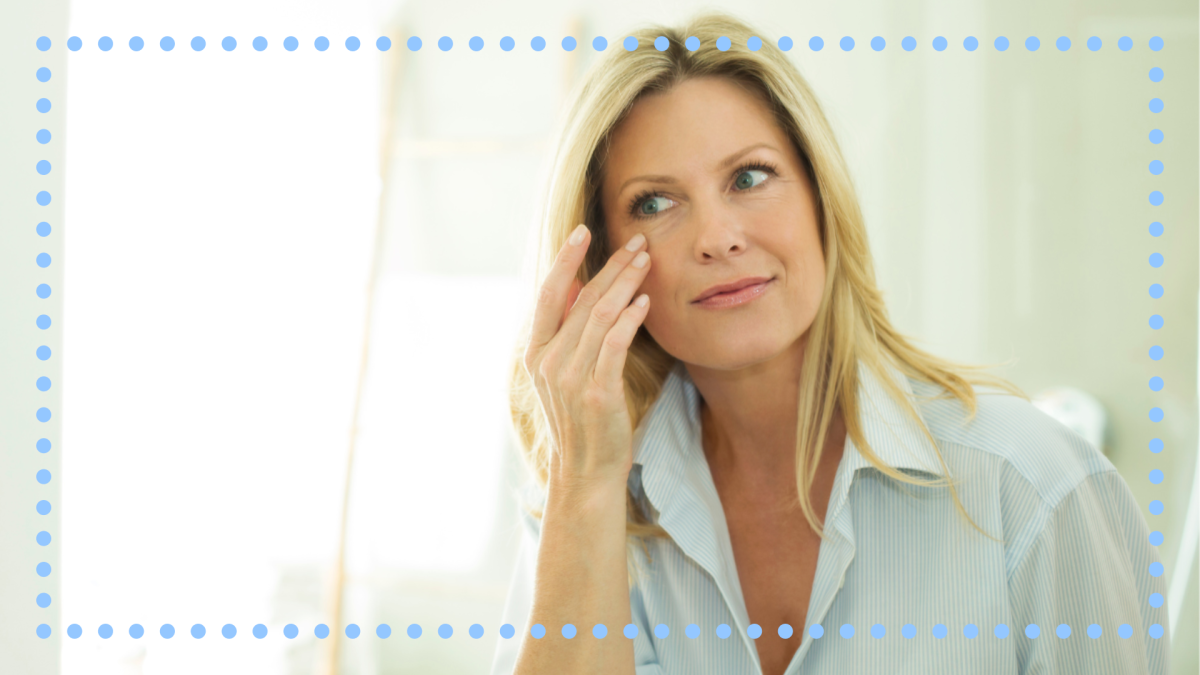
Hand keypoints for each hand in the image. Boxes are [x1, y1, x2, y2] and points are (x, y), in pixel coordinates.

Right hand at [523, 223, 651, 489]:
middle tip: (637, 242)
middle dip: (612, 266)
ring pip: (600, 315)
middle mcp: (548, 362)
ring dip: (626, 283)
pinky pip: (615, 343)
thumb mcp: (562, 376)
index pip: (548, 295)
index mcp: (535, 354)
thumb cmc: (581, 422)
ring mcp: (571, 377)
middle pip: (582, 299)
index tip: (581, 231)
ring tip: (646, 262)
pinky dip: (630, 318)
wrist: (585, 471)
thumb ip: (567, 336)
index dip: (564, 260)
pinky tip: (644, 301)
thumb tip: (581, 291)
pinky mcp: (597, 391)